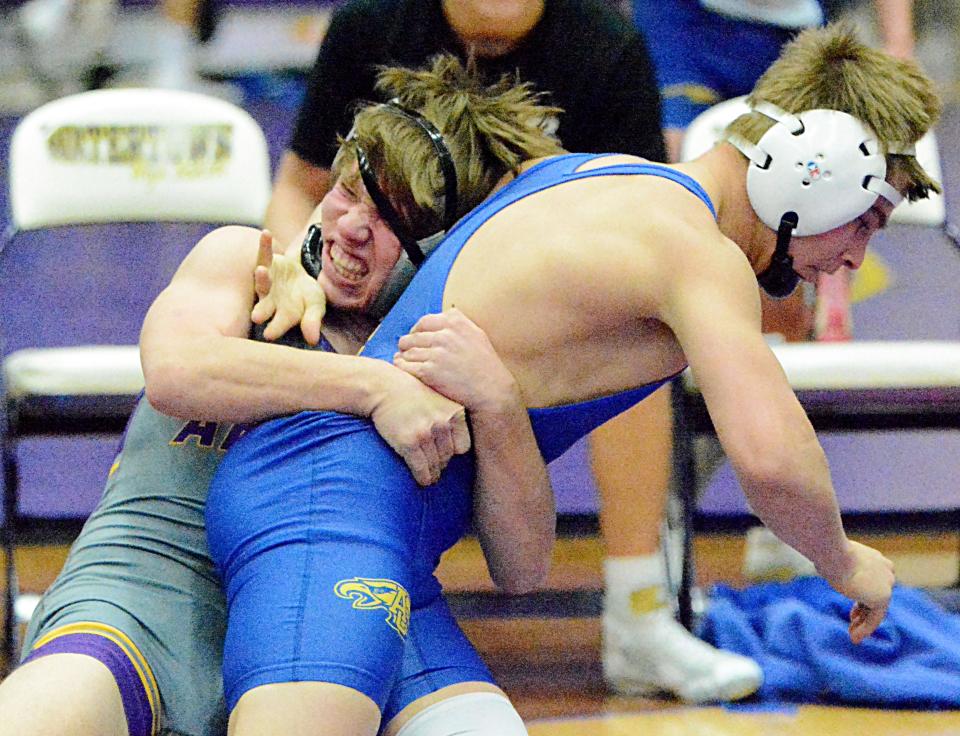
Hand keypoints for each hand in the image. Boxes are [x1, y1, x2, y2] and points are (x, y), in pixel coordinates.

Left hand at [250, 229, 325, 344]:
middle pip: (265, 306)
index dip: (275, 329)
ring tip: (262, 271)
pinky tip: (266, 233)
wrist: (299, 276)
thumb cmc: (306, 297)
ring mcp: (266, 282)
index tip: (270, 334)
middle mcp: (270, 301)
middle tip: (256, 316)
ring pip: (262, 281)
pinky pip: (264, 254)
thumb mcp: (316, 307)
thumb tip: (312, 339)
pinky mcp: (267, 263)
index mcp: (283, 316)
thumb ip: (312, 321)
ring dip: (261, 277)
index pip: (278, 324)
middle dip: (261, 310)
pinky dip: (265, 245)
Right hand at [370, 368, 471, 485]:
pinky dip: (423, 478)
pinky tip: (422, 481)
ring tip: (430, 477)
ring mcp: (426, 433)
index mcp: (455, 413)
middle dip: (441, 464)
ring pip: (435, 465)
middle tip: (435, 468)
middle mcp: (443, 423)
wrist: (383, 386)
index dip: (453, 452)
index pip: (463, 446)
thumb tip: (460, 447)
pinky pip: (421, 469)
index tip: (445, 454)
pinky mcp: (409, 442)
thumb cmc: (411, 393)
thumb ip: (451, 417)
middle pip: (448, 457)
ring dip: (433, 474)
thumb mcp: (440, 398)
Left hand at [393, 308, 519, 413]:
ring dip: (404, 357)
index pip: (424, 322)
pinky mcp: (429, 372)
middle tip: (406, 352)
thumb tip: (445, 313)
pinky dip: (403, 368)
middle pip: (413, 337)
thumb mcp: (477, 334)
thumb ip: (459, 322)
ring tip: (406, 362)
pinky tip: (405, 370)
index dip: (416, 331)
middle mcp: (444, 336)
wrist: (492, 390)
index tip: (415, 338)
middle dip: (407, 345)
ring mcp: (436, 354)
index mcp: (455, 323)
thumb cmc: (486, 365)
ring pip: (407, 352)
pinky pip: (406, 367)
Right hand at [823, 540, 894, 643]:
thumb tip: (823, 565)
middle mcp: (886, 571)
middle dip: (863, 611)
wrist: (834, 553)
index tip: (853, 611)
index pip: (872, 582)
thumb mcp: (834, 558)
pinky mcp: (883, 597)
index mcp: (876, 559)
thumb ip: (838, 565)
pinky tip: (854, 637)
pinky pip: (875, 618)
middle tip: (852, 622)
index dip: (862, 598)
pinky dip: (865, 629)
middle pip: (875, 596)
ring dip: (864, 624)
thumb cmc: (828, 552)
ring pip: (876, 609)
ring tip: (853, 636)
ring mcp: (887, 584)